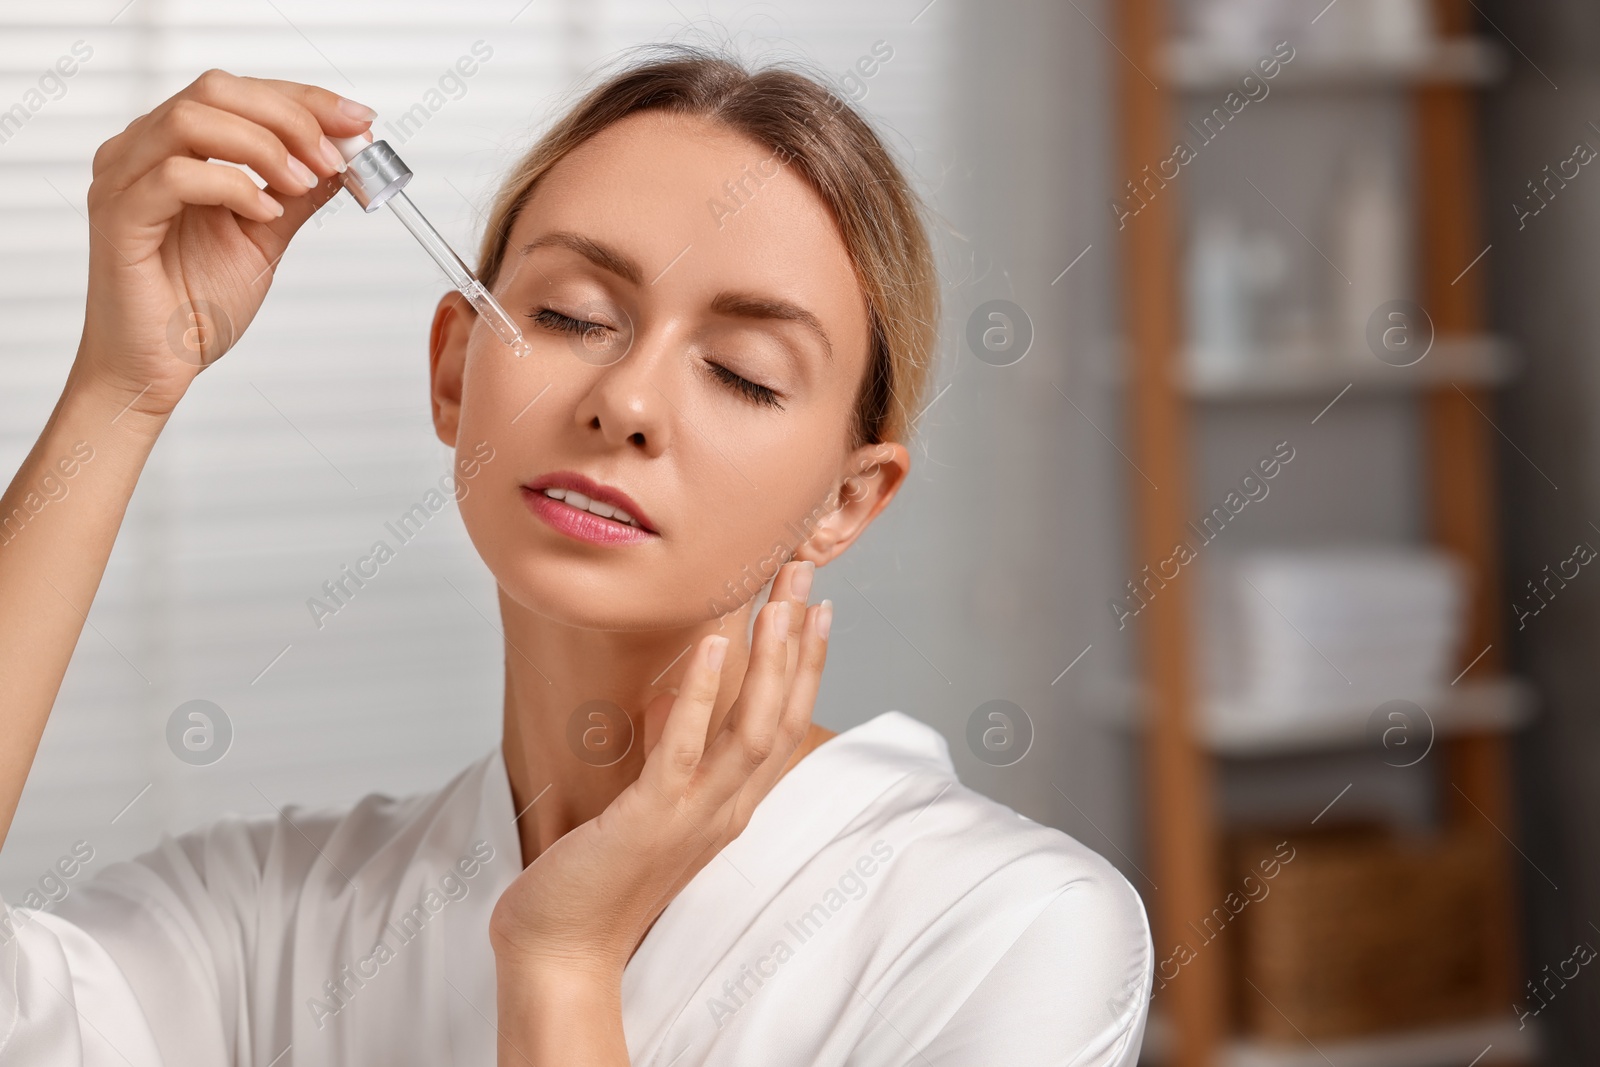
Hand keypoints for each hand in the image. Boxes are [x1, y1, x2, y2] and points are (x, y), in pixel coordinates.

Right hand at [73, 70, 373, 417]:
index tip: (359, 121)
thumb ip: (297, 194)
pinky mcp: (118, 217)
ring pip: (191, 119)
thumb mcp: (266, 238)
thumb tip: (343, 157)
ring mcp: (123, 180)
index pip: (239, 94)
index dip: (305, 100)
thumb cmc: (195, 306)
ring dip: (263, 145)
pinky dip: (232, 186)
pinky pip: (174, 176)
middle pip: (215, 90)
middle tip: (335, 157)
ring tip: (302, 184)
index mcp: (172, 148)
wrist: (157, 366)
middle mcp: (140, 152)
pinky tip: (266, 214)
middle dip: (290, 116)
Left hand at [488, 561, 831, 983]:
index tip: (815, 607)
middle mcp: (726, 810)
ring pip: (753, 729)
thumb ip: (676, 761)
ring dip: (772, 660)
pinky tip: (713, 646)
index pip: (784, 725)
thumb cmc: (596, 883)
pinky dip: (704, 695)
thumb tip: (679, 700)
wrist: (561, 952)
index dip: (806, 665)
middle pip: (782, 715)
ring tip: (781, 599)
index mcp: (730, 808)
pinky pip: (686, 750)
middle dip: (799, 641)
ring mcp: (693, 816)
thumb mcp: (651, 810)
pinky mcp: (650, 819)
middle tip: (807, 572)